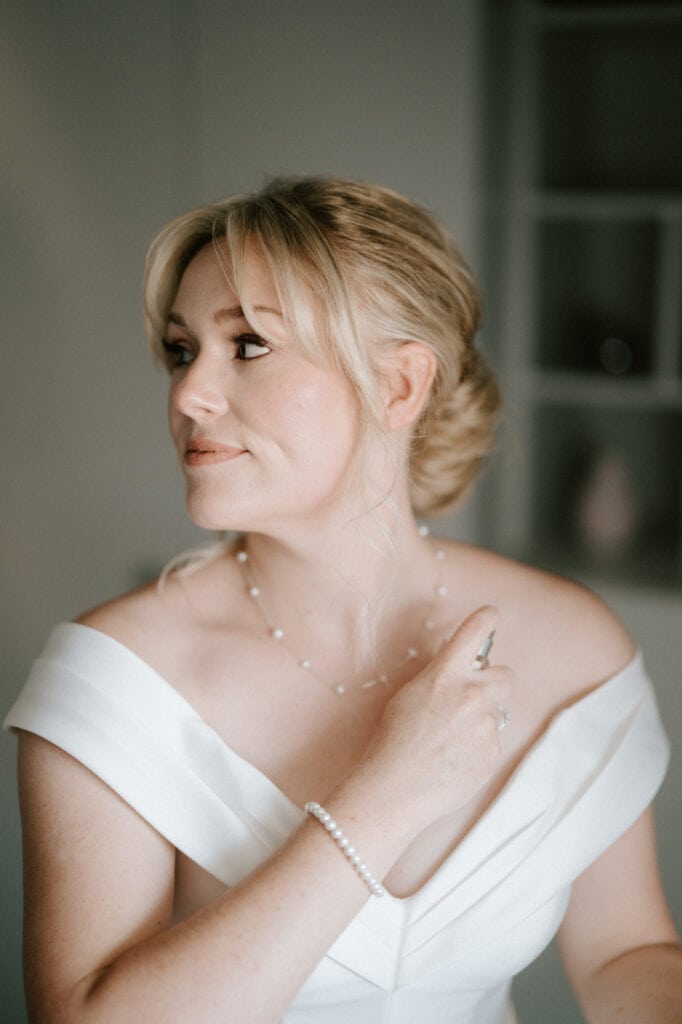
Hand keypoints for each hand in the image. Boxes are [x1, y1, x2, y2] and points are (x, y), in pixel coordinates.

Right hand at [354, 605, 513, 834]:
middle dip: (493, 683)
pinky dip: (478, 747)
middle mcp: (472, 695)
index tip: (492, 614)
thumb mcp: (410, 695)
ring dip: (481, 719)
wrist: (396, 789)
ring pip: (497, 712)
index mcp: (446, 675)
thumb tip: (457, 666)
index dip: (486, 619)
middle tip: (472, 698)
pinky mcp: (493, 753)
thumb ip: (439, 677)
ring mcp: (486, 725)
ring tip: (451, 740)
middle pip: (506, 675)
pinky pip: (493, 741)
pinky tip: (454, 758)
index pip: (474, 632)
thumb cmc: (393, 741)